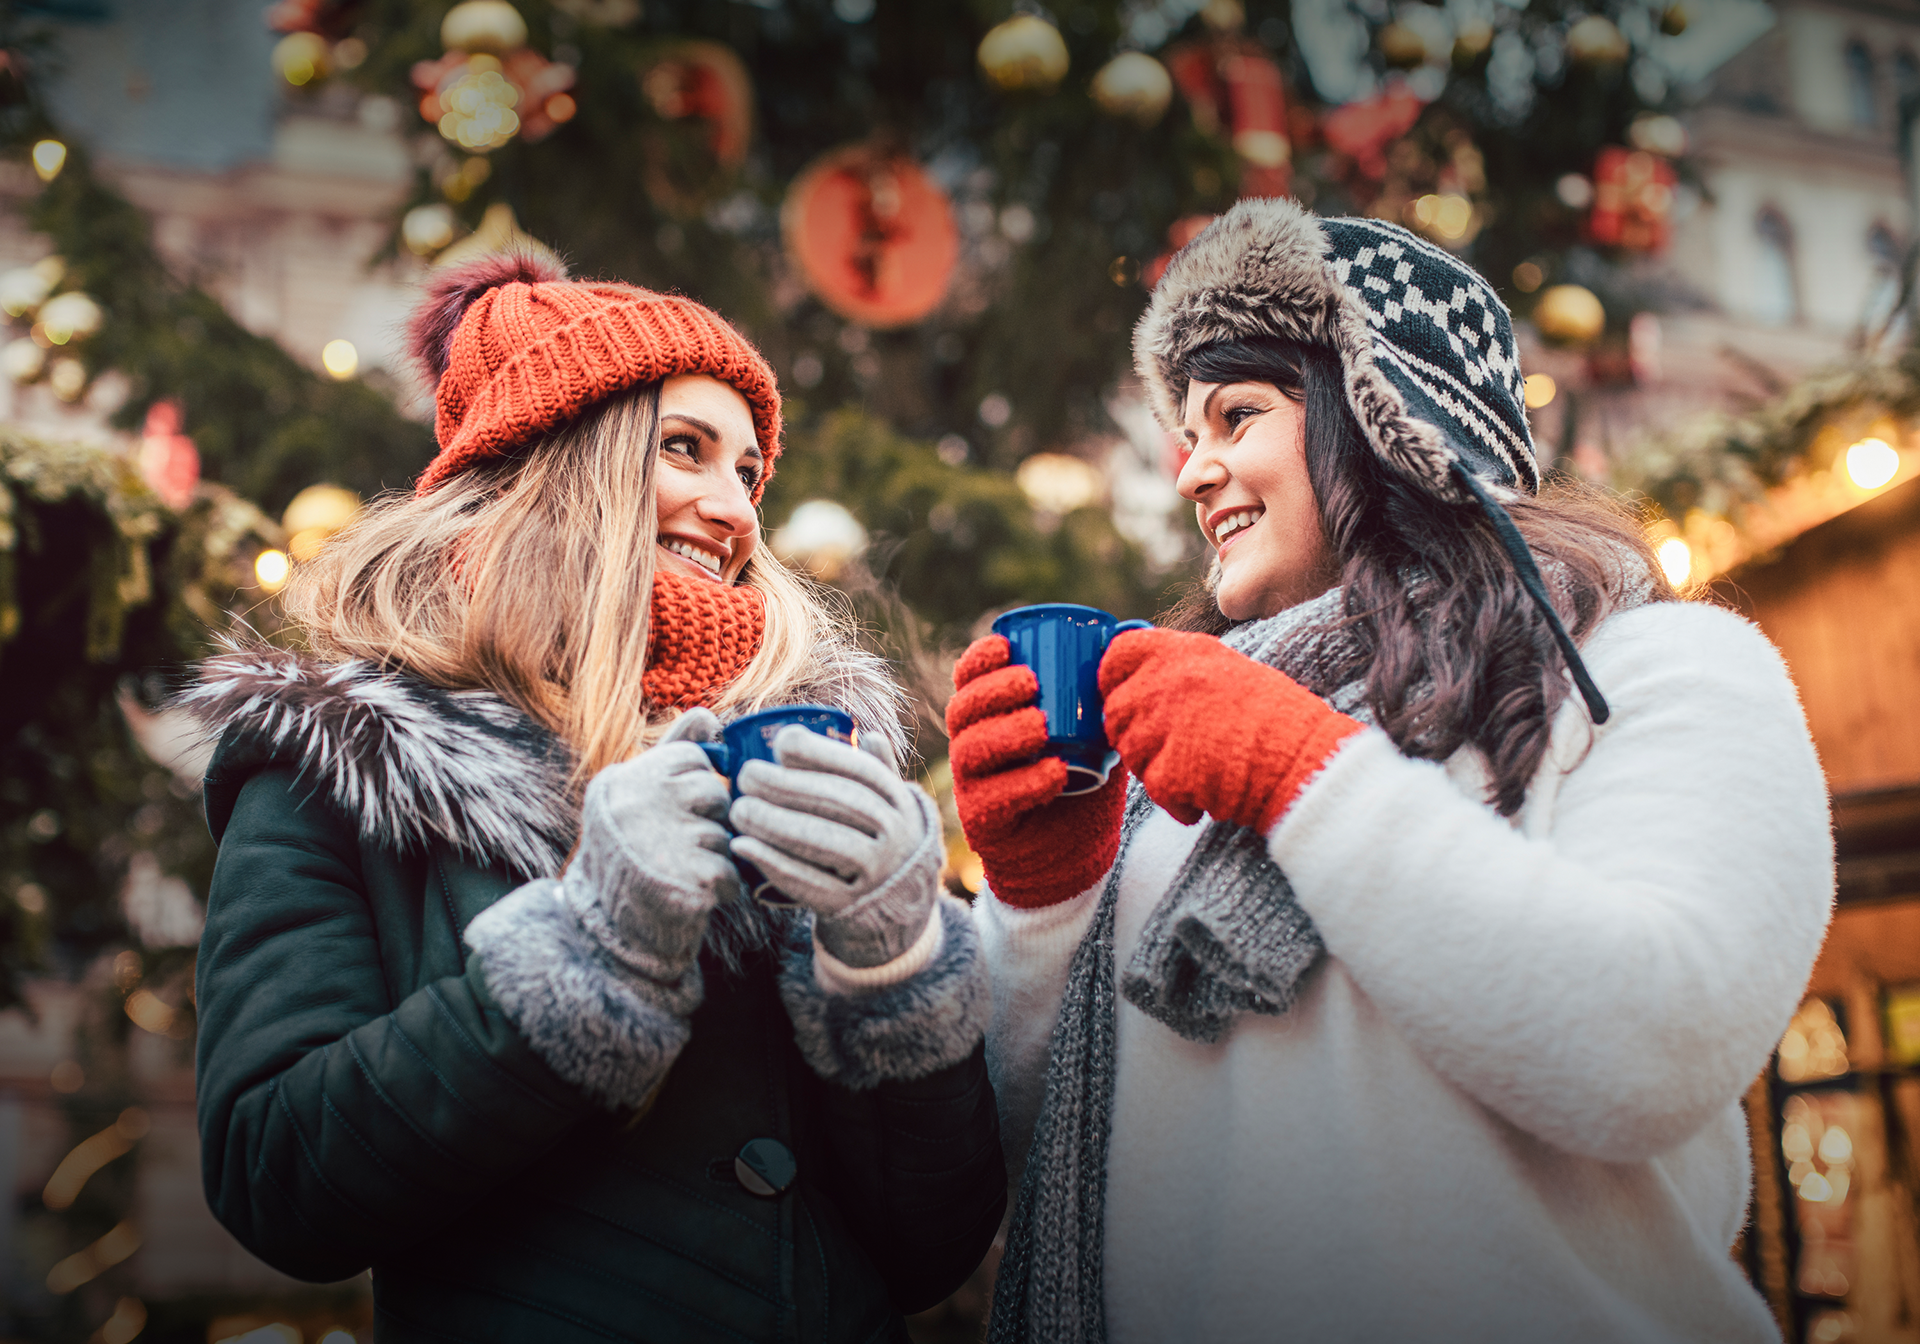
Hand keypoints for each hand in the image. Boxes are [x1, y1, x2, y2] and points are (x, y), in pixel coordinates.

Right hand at [560, 708, 743, 984]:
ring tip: (678, 872)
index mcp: (624, 779)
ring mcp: (661, 842)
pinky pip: (731, 872)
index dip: (695, 787)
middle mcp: (637, 804)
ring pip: (724, 834)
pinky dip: (721, 888)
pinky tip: (691, 894)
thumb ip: (672, 751)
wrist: (604, 932)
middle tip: (676, 845)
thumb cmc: (629, 855)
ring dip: (713, 857)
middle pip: (714, 793)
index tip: (672, 811)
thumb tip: (709, 715)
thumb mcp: (637, 796)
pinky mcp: (687, 881)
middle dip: (708, 821)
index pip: (693, 757)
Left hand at [729, 726, 940, 967]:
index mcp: (901, 804)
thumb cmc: (880, 844)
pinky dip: (773, 863)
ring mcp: (877, 874)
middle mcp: (897, 837)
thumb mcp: (890, 809)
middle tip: (745, 776)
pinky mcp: (850, 907)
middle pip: (840, 804)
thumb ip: (878, 772)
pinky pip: (809, 884)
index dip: (821, 754)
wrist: (898, 912)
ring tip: (739, 809)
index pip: (862, 772)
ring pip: (825, 842)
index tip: (781, 743)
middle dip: (788, 786)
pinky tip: (742, 846)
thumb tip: (867, 733)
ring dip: (776, 823)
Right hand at [945, 634, 1125, 908]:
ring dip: (1005, 733)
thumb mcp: (1094, 731)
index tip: (1006, 646)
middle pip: (962, 710)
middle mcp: (972, 747)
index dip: (979, 659)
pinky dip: (1025, 783)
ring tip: (1042, 726)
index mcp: (989, 717)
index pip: (968, 680)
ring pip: (971, 751)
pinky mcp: (984, 822)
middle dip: (992, 691)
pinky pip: (994, 799)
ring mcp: (973, 785)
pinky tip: (1054, 772)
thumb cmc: (1082, 779)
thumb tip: (1132, 634)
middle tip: (1031, 683)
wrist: (1075, 851)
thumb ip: (1103, 692)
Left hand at [1099, 628, 1363, 832]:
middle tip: (1172, 750)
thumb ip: (1182, 672)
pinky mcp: (1168, 769)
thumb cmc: (1278, 720)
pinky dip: (1178, 801)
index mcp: (1183, 651)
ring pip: (1130, 753)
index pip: (1117, 654)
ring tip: (1200, 772)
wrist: (1306, 761)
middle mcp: (1167, 681)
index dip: (1113, 679)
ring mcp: (1164, 725)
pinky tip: (1208, 796)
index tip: (1124, 696)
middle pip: (1116, 712)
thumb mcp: (1229, 672)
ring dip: (1156, 769)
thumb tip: (1142, 684)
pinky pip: (1154, 789)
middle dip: (1135, 736)